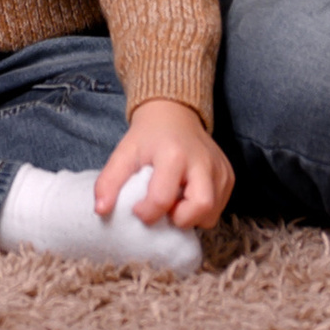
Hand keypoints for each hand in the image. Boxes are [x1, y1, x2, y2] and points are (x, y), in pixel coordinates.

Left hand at [93, 98, 234, 230]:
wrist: (174, 110)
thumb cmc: (148, 136)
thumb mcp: (124, 153)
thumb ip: (109, 181)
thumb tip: (100, 211)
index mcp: (173, 154)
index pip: (162, 200)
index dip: (147, 213)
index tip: (138, 208)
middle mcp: (202, 161)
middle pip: (200, 209)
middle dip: (180, 219)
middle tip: (164, 209)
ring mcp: (220, 168)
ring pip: (212, 213)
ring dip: (191, 216)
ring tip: (175, 200)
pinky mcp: (228, 174)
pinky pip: (220, 206)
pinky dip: (203, 210)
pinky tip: (188, 194)